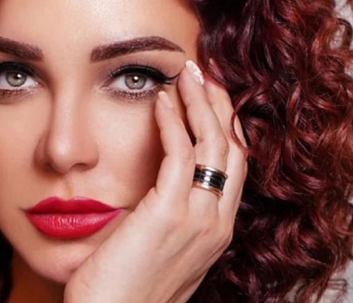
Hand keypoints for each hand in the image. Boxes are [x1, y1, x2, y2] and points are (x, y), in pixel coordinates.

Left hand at [65, 60, 246, 302]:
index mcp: (214, 233)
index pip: (232, 168)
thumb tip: (147, 198)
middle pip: (232, 149)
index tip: (210, 98)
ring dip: (200, 102)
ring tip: (184, 72)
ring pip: (213, 145)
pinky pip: (180, 154)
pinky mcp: (170, 214)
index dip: (225, 127)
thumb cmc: (120, 293)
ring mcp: (198, 220)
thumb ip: (161, 223)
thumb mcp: (153, 253)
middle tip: (202, 73)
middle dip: (220, 106)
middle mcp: (215, 225)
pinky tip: (160, 99)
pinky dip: (173, 121)